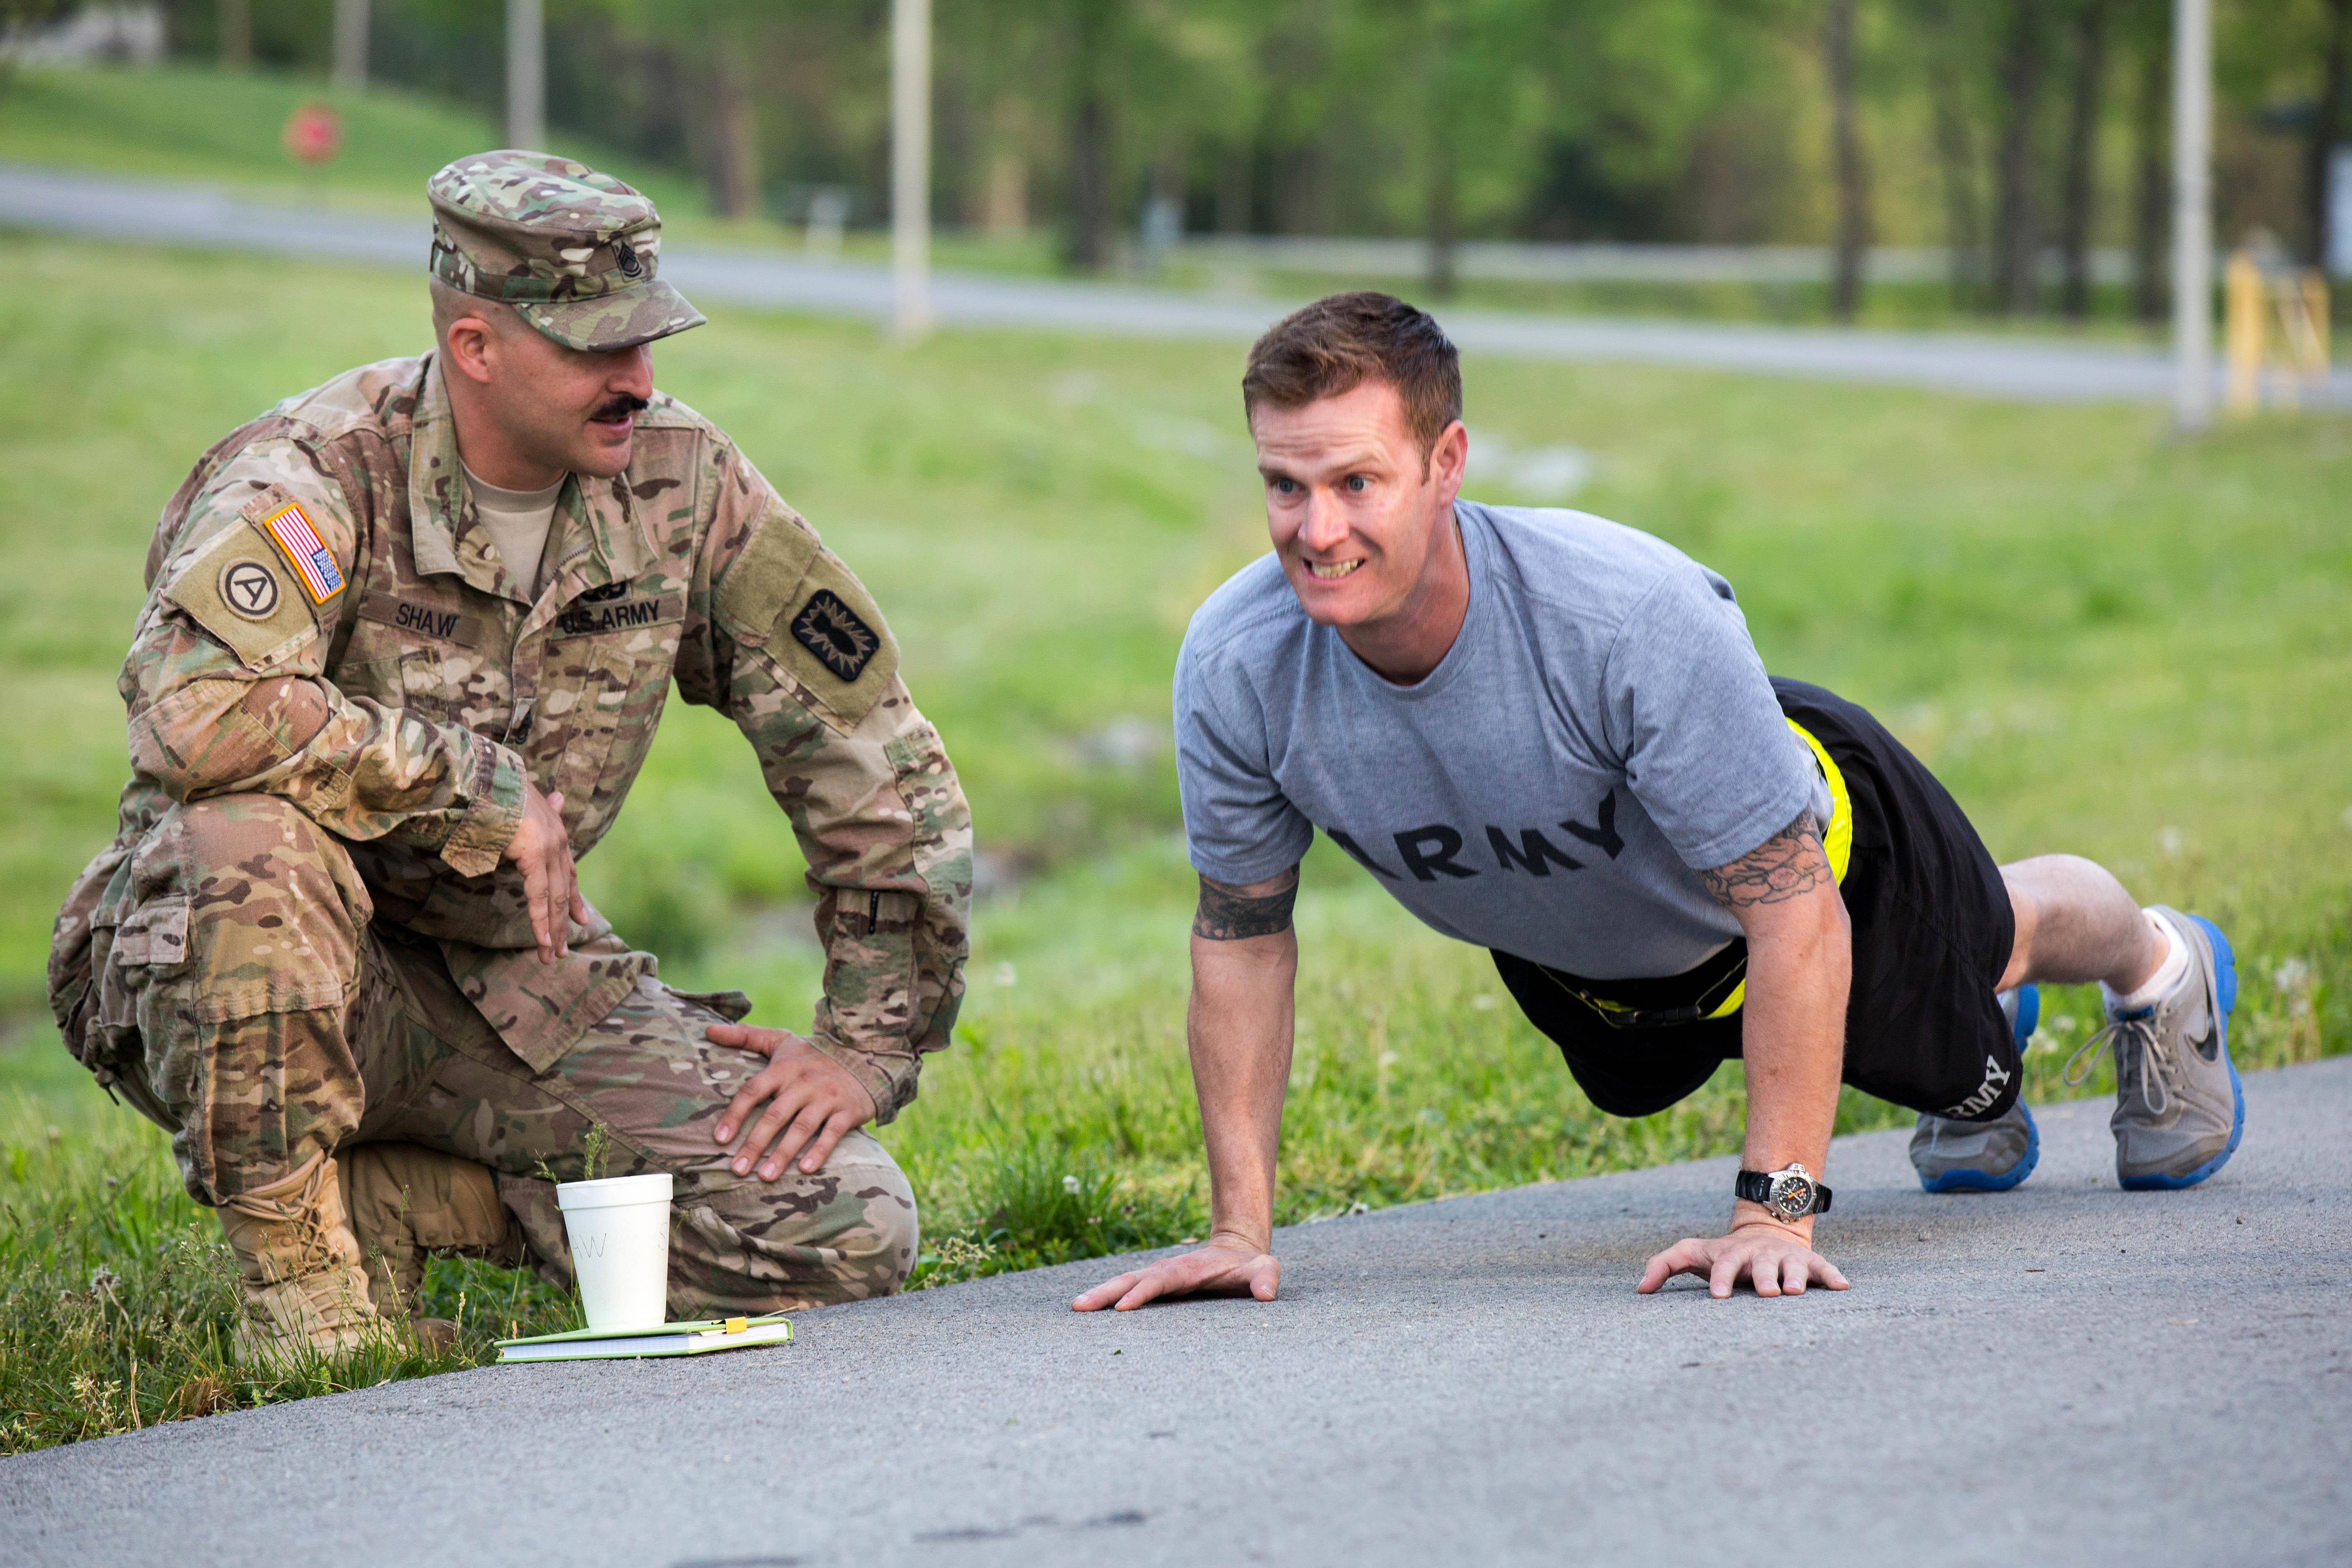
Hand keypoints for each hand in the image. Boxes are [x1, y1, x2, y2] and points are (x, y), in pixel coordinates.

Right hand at [502, 785, 585, 962]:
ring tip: (551, 956)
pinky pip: (538, 896)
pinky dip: (541, 920)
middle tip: (562, 950)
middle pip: (563, 891)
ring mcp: (549, 849)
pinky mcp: (535, 855)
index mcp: (556, 832)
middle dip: (563, 922)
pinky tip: (543, 940)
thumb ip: (542, 805)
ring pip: (554, 898)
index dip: (573, 898)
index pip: (569, 872)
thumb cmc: (498, 786)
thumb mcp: (524, 797)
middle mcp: (558, 841)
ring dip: (552, 930)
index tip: (579, 919)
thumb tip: (559, 796)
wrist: (487, 773)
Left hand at [706, 1023, 876, 1179]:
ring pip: (802, 1127)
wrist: (863, 1054)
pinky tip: (804, 1170)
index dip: (735, 1115)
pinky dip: (819, 1151)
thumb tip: (708, 1029)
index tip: (719, 1139)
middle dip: (755, 1144)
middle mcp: (804, 1082)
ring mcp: (827, 1097)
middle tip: (737, 1169)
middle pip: (775, 1115)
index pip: (753, 1091)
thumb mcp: (780, 1040)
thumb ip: (744, 1036)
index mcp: (783, 1068)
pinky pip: (832, 1134)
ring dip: (783, 1153)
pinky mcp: (847, 1111)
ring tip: (765, 1176)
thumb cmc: (812, 1055)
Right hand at [1071, 1233, 1278, 1311]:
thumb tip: (1267, 1294)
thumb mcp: (1264, 1269)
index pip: (1160, 1282)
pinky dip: (1106, 1299)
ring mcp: (1157, 1279)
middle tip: (1079, 1306)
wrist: (1237, 1251)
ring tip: (1075, 1308)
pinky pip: (1126, 1292)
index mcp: (1186, 1270)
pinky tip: (1088, 1311)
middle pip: (1130, 1280)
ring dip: (1100, 1296)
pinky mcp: (1154, 1287)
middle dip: (1105, 1293)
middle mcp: (1165, 1272)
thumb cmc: (1250, 1266)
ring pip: (1123, 1285)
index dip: (1141, 1293)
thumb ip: (1266, 1278)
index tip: (1121, 1307)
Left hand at [1636, 1221, 1849, 1299]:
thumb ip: (1665, 1265)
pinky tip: (1844, 1287)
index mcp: (1731, 1255)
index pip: (1723, 1265)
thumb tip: (1639, 1289)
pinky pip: (1823, 1269)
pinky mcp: (1809, 1263)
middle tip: (1766, 1293)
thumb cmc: (1724, 1254)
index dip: (1720, 1278)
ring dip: (1796, 1278)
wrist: (1763, 1232)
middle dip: (1764, 1277)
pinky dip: (1833, 1277)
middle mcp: (1760, 1255)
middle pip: (1762, 1266)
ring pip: (1792, 1266)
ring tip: (1796, 1292)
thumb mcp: (1693, 1253)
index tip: (1717, 1296)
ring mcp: (1786, 1258)